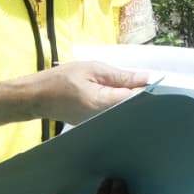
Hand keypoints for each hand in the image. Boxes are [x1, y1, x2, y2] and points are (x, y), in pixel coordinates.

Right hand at [33, 61, 148, 125]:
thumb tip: (145, 77)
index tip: (156, 81)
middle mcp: (104, 118)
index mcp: (103, 103)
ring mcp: (99, 124)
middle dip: (140, 95)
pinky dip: (118, 105)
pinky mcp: (96, 125)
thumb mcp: (93, 69)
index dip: (148, 90)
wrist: (37, 97)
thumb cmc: (61, 80)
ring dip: (129, 100)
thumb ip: (120, 75)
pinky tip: (115, 95)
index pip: (136, 99)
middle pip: (132, 108)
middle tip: (142, 82)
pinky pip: (114, 114)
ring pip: (124, 112)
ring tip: (126, 87)